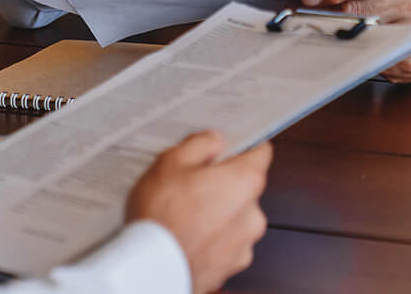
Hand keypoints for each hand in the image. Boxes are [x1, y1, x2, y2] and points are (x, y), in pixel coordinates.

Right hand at [126, 131, 271, 293]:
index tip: (226, 149)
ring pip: (235, 218)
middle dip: (223, 184)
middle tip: (191, 185)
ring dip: (218, 214)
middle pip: (245, 187)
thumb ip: (199, 144)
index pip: (260, 152)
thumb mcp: (170, 163)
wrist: (150, 270)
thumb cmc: (161, 218)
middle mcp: (253, 213)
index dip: (242, 147)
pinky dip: (212, 240)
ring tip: (183, 215)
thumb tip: (214, 140)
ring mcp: (244, 244)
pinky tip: (187, 236)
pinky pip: (226, 244)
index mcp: (245, 181)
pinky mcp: (231, 268)